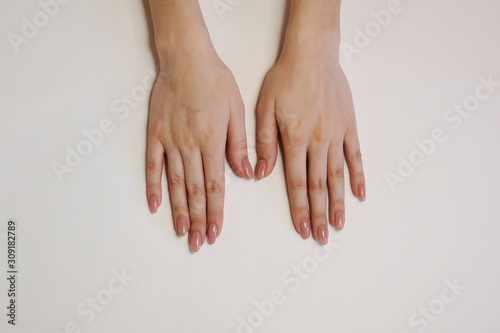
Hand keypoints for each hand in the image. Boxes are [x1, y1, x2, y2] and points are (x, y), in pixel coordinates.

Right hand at [146, 21, 251, 251]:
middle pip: (194, 191)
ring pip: (174, 184)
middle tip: (198, 242)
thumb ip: (239, 144)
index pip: (214, 185)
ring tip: (181, 231)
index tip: (215, 232)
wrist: (186, 59)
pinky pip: (153, 165)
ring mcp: (169, 141)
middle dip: (198, 220)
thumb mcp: (237, 110)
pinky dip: (154, 186)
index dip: (215, 211)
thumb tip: (245, 173)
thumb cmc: (215, 82)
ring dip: (178, 210)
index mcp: (212, 142)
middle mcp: (190, 146)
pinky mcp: (155, 134)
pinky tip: (155, 205)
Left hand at [255, 41, 365, 243]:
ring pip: (338, 176)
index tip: (301, 228)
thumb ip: (265, 143)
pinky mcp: (349, 126)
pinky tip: (359, 194)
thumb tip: (263, 173)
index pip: (298, 183)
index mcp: (295, 140)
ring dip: (338, 202)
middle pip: (319, 186)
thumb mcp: (264, 108)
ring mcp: (336, 135)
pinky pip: (355, 155)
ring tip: (339, 224)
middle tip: (321, 236)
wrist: (312, 55)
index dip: (299, 209)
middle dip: (319, 214)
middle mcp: (318, 142)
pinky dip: (358, 176)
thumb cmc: (285, 79)